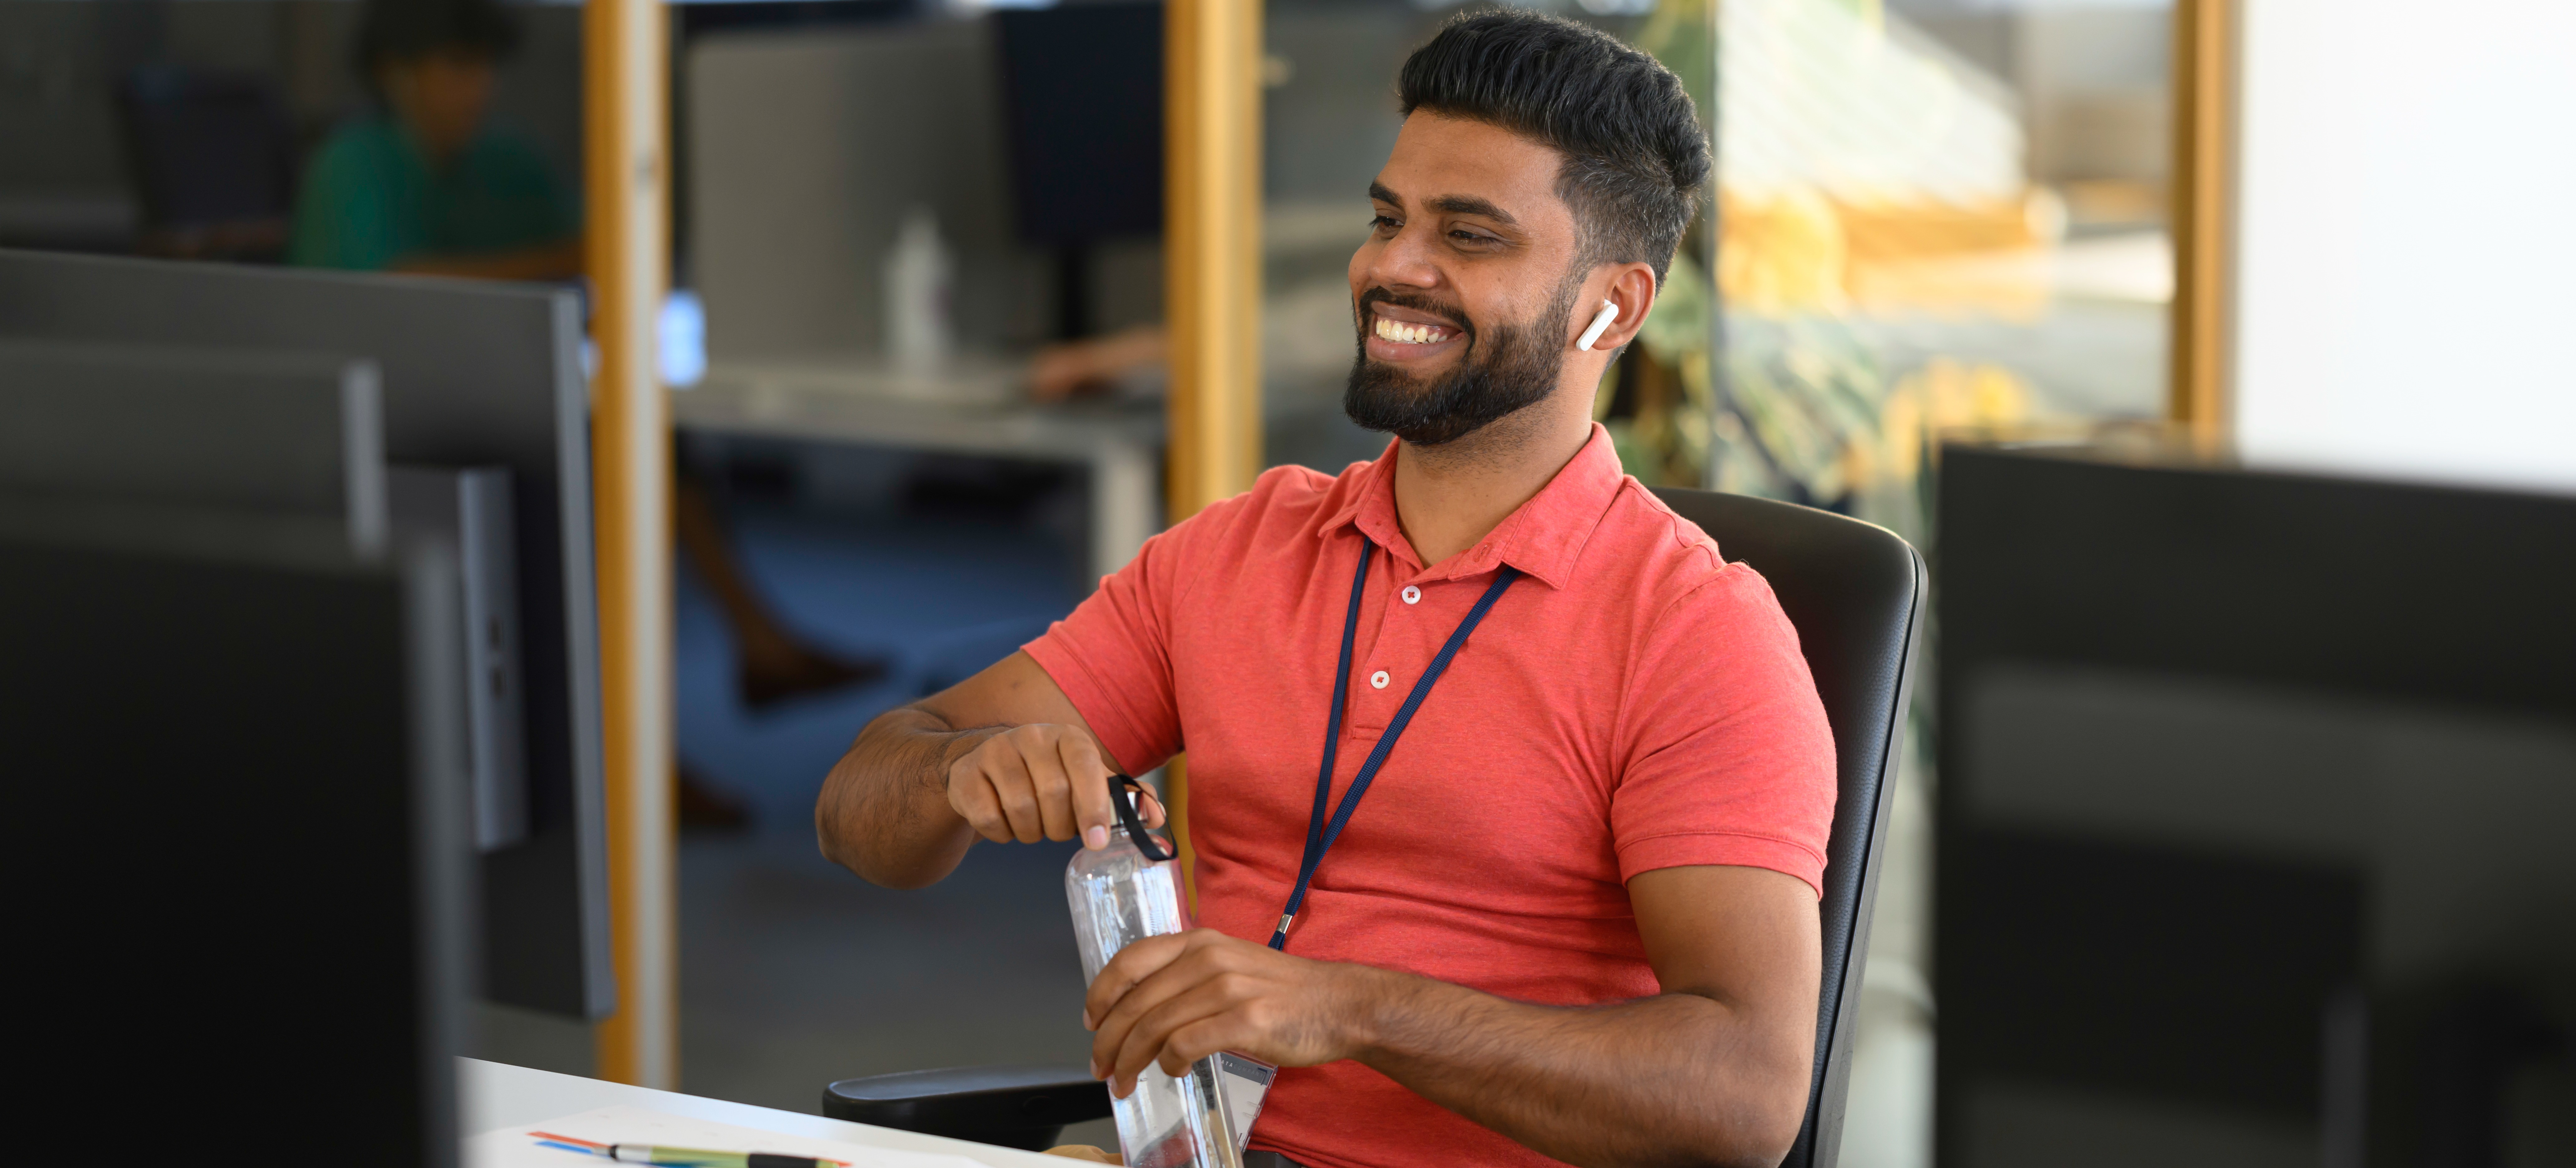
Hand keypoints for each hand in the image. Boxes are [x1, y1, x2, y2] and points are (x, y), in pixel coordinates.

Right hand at [947, 723, 1163, 849]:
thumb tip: (1158, 816)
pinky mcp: (966, 775)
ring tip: (1032, 824)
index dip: (1094, 806)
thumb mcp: (1086, 781)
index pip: (1086, 766)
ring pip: (1020, 809)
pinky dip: (1002, 834)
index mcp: (1067, 738)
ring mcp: (995, 752)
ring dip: (1030, 832)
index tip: (1097, 841)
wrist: (984, 766)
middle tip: (1056, 829)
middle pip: (1053, 795)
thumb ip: (1124, 798)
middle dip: (1059, 826)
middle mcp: (1031, 736)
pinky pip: (989, 820)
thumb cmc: (1046, 777)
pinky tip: (1004, 822)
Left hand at [1084, 928, 1383, 1096]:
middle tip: (1102, 1067)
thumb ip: (1187, 975)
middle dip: (1109, 1041)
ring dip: (1131, 1060)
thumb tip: (1142, 1007)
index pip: (1130, 960)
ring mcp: (1227, 988)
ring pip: (1154, 1027)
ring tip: (1125, 1080)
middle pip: (1135, 1002)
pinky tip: (1174, 1071)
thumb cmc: (1283, 991)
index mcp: (1200, 941)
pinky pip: (1186, 1045)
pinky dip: (1170, 1063)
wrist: (1339, 1003)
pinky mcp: (1245, 1020)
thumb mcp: (1229, 964)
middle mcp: (1209, 958)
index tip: (1092, 1021)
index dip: (1100, 993)